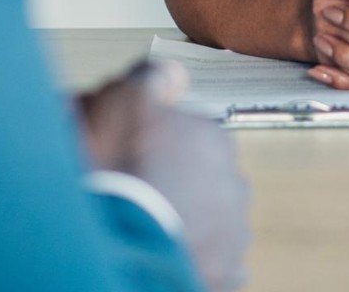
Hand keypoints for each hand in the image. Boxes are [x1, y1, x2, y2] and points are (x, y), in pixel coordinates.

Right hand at [78, 60, 249, 291]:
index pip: (191, 142)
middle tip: (136, 207)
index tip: (132, 167)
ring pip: (210, 228)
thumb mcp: (125, 100)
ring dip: (186, 233)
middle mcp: (234, 184)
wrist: (115, 244)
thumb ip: (152, 79)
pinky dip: (192, 269)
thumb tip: (174, 76)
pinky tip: (159, 268)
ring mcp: (232, 234)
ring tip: (144, 241)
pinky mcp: (223, 277)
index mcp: (215, 140)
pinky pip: (211, 271)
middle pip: (204, 184)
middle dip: (178, 193)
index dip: (157, 155)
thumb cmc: (118, 168)